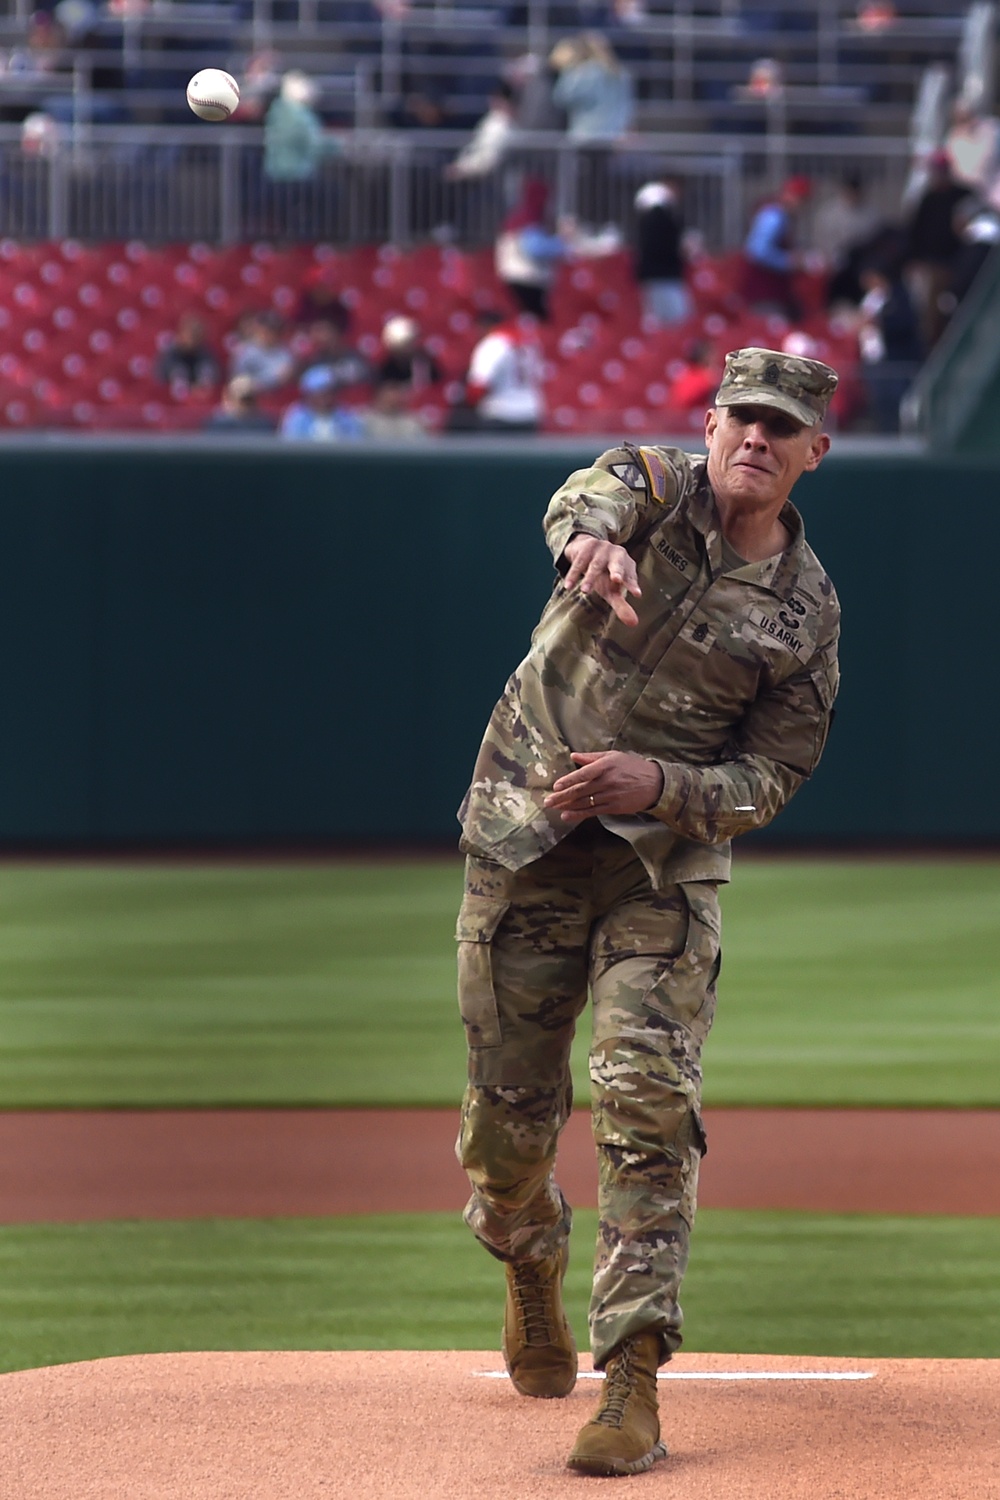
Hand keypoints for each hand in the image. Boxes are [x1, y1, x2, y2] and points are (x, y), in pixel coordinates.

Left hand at [543, 751, 663, 822]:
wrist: (655, 784)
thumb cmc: (632, 767)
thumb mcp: (613, 756)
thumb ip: (592, 757)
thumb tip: (573, 756)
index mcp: (606, 766)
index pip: (583, 774)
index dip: (568, 780)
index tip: (556, 786)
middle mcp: (607, 781)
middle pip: (580, 790)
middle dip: (562, 796)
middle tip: (547, 801)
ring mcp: (610, 795)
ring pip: (585, 802)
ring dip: (567, 806)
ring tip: (553, 808)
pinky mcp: (614, 807)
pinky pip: (593, 811)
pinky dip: (579, 814)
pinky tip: (567, 815)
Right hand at [563, 535, 641, 626]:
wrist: (586, 549)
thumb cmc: (604, 574)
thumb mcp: (612, 590)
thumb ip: (622, 606)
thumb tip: (633, 624)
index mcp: (627, 564)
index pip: (630, 577)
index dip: (633, 585)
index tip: (637, 594)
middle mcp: (616, 554)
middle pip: (617, 564)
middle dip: (617, 571)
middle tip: (616, 580)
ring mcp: (601, 549)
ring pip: (595, 565)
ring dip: (590, 578)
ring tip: (585, 591)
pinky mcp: (585, 548)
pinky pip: (578, 563)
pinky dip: (573, 575)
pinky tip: (568, 586)